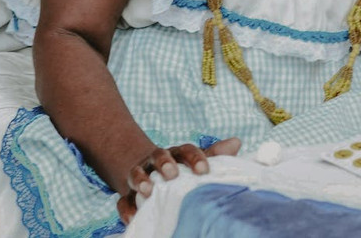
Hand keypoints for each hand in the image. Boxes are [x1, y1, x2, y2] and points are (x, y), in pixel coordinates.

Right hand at [116, 137, 240, 224]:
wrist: (145, 170)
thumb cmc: (179, 168)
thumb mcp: (195, 160)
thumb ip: (215, 155)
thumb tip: (237, 142)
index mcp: (176, 154)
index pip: (185, 150)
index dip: (195, 158)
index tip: (204, 170)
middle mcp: (156, 161)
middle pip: (159, 156)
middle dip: (165, 163)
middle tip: (172, 173)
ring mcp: (140, 175)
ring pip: (138, 173)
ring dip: (141, 179)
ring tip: (147, 189)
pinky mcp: (128, 194)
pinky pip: (123, 199)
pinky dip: (126, 208)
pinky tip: (132, 217)